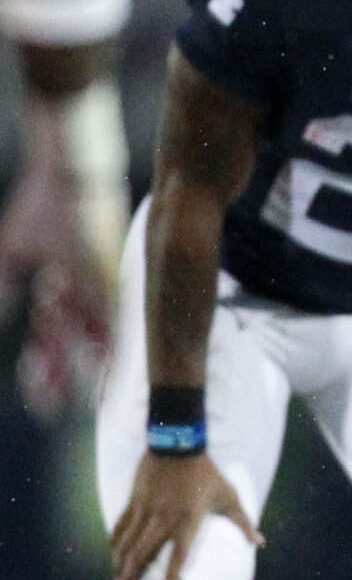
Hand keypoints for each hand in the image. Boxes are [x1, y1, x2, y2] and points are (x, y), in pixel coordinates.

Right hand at [0, 164, 111, 423]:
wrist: (68, 173)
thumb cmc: (44, 207)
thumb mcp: (14, 253)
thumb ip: (4, 286)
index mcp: (64, 290)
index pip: (51, 339)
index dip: (42, 368)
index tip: (36, 398)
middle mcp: (87, 294)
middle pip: (74, 345)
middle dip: (61, 375)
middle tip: (51, 405)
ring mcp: (101, 287)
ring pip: (97, 337)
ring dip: (85, 367)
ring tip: (78, 397)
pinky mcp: (111, 276)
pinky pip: (113, 315)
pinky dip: (108, 343)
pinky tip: (105, 367)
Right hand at [110, 450, 262, 579]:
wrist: (177, 446)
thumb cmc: (207, 473)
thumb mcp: (229, 497)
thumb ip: (242, 522)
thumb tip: (259, 542)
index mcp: (187, 521)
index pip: (179, 556)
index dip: (174, 578)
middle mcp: (163, 520)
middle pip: (143, 554)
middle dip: (134, 576)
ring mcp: (145, 511)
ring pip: (127, 543)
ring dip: (120, 563)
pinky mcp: (134, 502)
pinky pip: (120, 526)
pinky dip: (115, 542)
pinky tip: (112, 553)